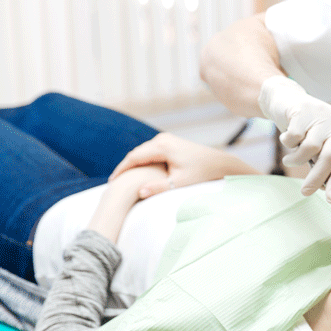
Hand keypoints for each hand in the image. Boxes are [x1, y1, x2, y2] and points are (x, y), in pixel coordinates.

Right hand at [109, 133, 257, 197]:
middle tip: (113, 182)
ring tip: (122, 178)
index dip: (121, 170)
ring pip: (142, 151)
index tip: (112, 183)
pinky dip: (142, 160)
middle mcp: (162, 139)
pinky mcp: (169, 142)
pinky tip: (136, 171)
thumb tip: (139, 192)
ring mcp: (166, 139)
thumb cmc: (201, 173)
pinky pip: (150, 151)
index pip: (134, 157)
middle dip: (125, 167)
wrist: (218, 163)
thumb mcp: (180, 182)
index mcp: (163, 146)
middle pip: (136, 153)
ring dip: (133, 163)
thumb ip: (159, 187)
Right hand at [258, 75, 330, 202]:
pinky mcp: (303, 110)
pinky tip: (286, 137)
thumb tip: (324, 187)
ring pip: (310, 148)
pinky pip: (293, 138)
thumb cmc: (303, 127)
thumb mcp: (317, 143)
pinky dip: (287, 143)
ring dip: (296, 159)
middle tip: (305, 192)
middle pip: (330, 157)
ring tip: (290, 159)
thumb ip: (323, 161)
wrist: (284, 99)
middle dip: (317, 178)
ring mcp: (320, 115)